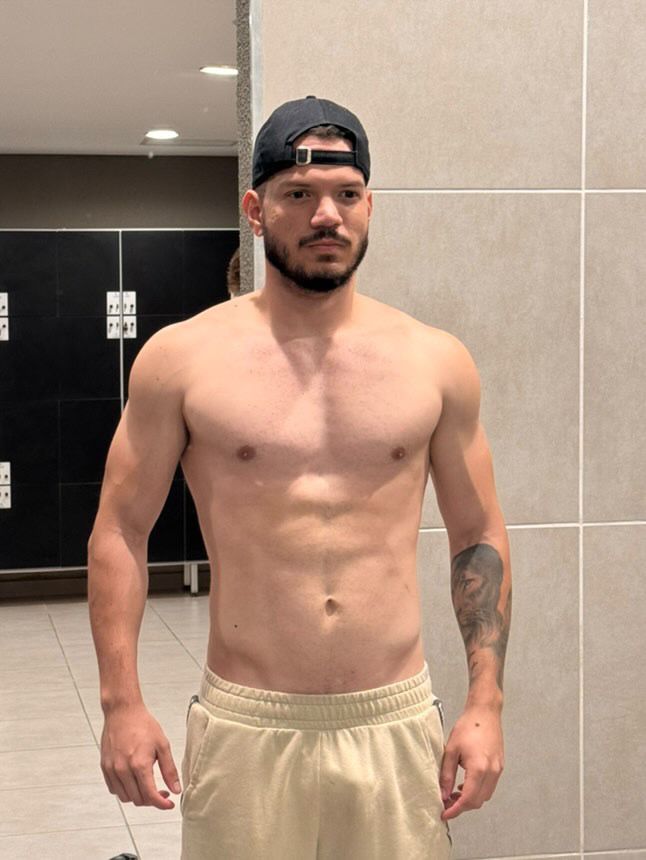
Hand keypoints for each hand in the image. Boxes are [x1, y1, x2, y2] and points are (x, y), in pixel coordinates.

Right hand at [100, 702, 181, 808]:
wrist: (122, 712)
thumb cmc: (143, 724)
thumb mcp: (162, 745)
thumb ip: (169, 770)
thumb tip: (175, 790)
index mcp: (139, 764)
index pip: (150, 795)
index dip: (161, 804)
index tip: (169, 804)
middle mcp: (123, 770)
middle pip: (137, 799)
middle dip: (152, 800)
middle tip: (162, 791)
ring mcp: (112, 769)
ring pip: (125, 797)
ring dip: (138, 796)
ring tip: (148, 785)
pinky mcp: (105, 767)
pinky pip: (114, 789)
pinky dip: (125, 790)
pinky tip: (134, 780)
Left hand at [438, 704, 503, 819]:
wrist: (485, 712)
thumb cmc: (468, 727)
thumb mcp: (451, 750)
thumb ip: (446, 774)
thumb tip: (443, 794)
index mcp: (479, 769)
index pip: (468, 799)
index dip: (455, 810)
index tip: (444, 814)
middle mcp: (492, 772)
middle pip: (477, 801)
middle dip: (461, 807)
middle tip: (446, 804)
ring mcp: (498, 770)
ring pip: (484, 796)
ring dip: (470, 799)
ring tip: (453, 794)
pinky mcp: (499, 766)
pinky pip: (489, 786)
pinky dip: (477, 791)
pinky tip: (464, 784)